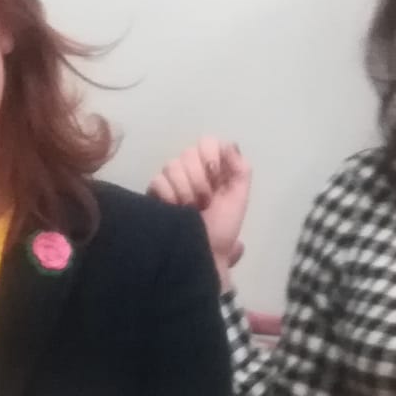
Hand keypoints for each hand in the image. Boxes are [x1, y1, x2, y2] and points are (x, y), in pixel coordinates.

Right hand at [148, 137, 250, 285]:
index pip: (207, 142)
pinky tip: (176, 210)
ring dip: (186, 190)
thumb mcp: (239, 198)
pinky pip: (158, 181)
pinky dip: (170, 195)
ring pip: (172, 165)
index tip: (217, 178)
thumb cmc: (222, 228)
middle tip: (206, 201)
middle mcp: (190, 169)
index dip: (211, 157)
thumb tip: (228, 145)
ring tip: (192, 209)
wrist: (205, 254)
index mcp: (212, 167)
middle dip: (200, 180)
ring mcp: (171, 180)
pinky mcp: (154, 193)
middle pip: (188, 152)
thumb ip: (240, 169)